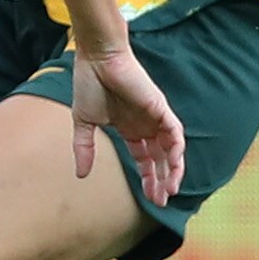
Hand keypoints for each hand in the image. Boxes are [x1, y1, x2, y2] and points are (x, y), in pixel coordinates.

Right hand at [68, 41, 185, 203]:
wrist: (97, 58)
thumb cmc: (89, 83)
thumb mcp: (84, 122)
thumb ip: (84, 148)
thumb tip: (81, 175)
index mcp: (130, 129)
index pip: (144, 160)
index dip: (147, 179)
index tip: (148, 198)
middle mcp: (145, 125)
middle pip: (160, 159)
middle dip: (161, 181)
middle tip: (160, 201)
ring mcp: (155, 117)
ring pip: (171, 149)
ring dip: (173, 170)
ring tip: (169, 190)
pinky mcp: (160, 107)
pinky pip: (175, 132)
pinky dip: (177, 149)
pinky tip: (174, 165)